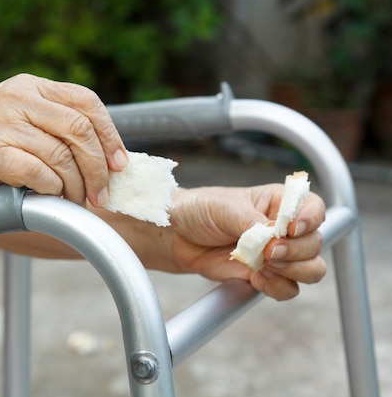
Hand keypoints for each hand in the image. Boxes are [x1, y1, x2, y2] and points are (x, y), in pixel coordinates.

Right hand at [0, 73, 127, 206]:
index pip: (86, 101)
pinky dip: (52, 189)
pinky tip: (51, 195)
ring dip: (76, 186)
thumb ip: (60, 127)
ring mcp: (1, 122)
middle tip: (102, 194)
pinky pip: (39, 173)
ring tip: (78, 201)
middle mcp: (17, 97)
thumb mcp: (24, 121)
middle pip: (79, 128)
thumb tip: (112, 160)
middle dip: (98, 167)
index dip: (110, 134)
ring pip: (61, 155)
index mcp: (31, 86)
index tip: (120, 164)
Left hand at [168, 184, 325, 300]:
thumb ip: (252, 223)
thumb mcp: (225, 208)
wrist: (176, 236)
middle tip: (268, 251)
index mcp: (279, 202)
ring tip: (263, 264)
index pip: (313, 209)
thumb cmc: (200, 211)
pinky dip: (277, 287)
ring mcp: (277, 255)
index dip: (309, 220)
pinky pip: (287, 289)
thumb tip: (273, 240)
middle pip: (315, 244)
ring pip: (311, 269)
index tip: (290, 229)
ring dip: (293, 271)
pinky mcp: (264, 276)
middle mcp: (284, 229)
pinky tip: (256, 278)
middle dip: (296, 251)